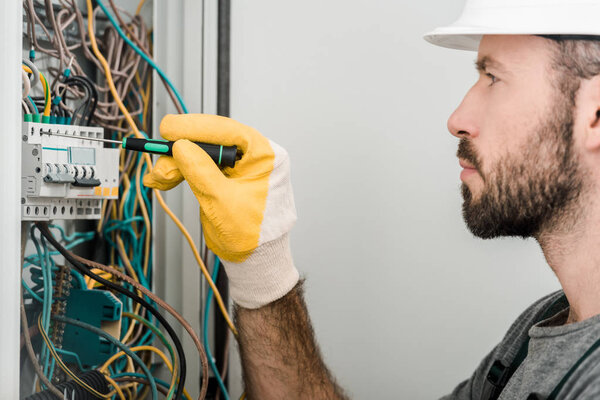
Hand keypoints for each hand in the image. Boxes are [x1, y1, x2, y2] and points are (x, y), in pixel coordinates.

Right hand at [143, 114, 298, 307]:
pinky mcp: (226, 176)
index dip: (195, 127)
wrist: (256, 260)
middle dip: (180, 152)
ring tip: (158, 178)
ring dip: (176, 163)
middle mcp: (253, 156)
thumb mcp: (223, 203)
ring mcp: (239, 166)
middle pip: (211, 140)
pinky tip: (164, 179)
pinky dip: (181, 171)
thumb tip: (180, 147)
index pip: (228, 130)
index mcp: (265, 156)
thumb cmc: (254, 236)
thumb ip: (201, 172)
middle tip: (158, 162)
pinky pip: (201, 166)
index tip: (168, 129)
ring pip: (201, 153)